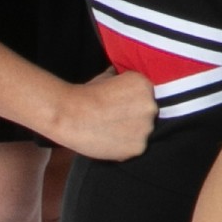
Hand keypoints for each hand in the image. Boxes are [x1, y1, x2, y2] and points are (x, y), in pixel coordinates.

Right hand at [42, 70, 160, 165]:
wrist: (69, 115)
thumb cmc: (85, 94)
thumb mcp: (107, 76)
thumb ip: (120, 77)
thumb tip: (120, 74)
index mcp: (145, 85)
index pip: (148, 93)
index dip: (134, 100)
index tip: (121, 104)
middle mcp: (151, 106)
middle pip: (148, 113)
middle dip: (136, 115)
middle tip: (116, 118)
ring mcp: (146, 128)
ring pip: (143, 131)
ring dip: (132, 131)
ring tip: (112, 130)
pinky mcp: (138, 147)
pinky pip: (136, 147)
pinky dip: (126, 146)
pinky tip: (111, 140)